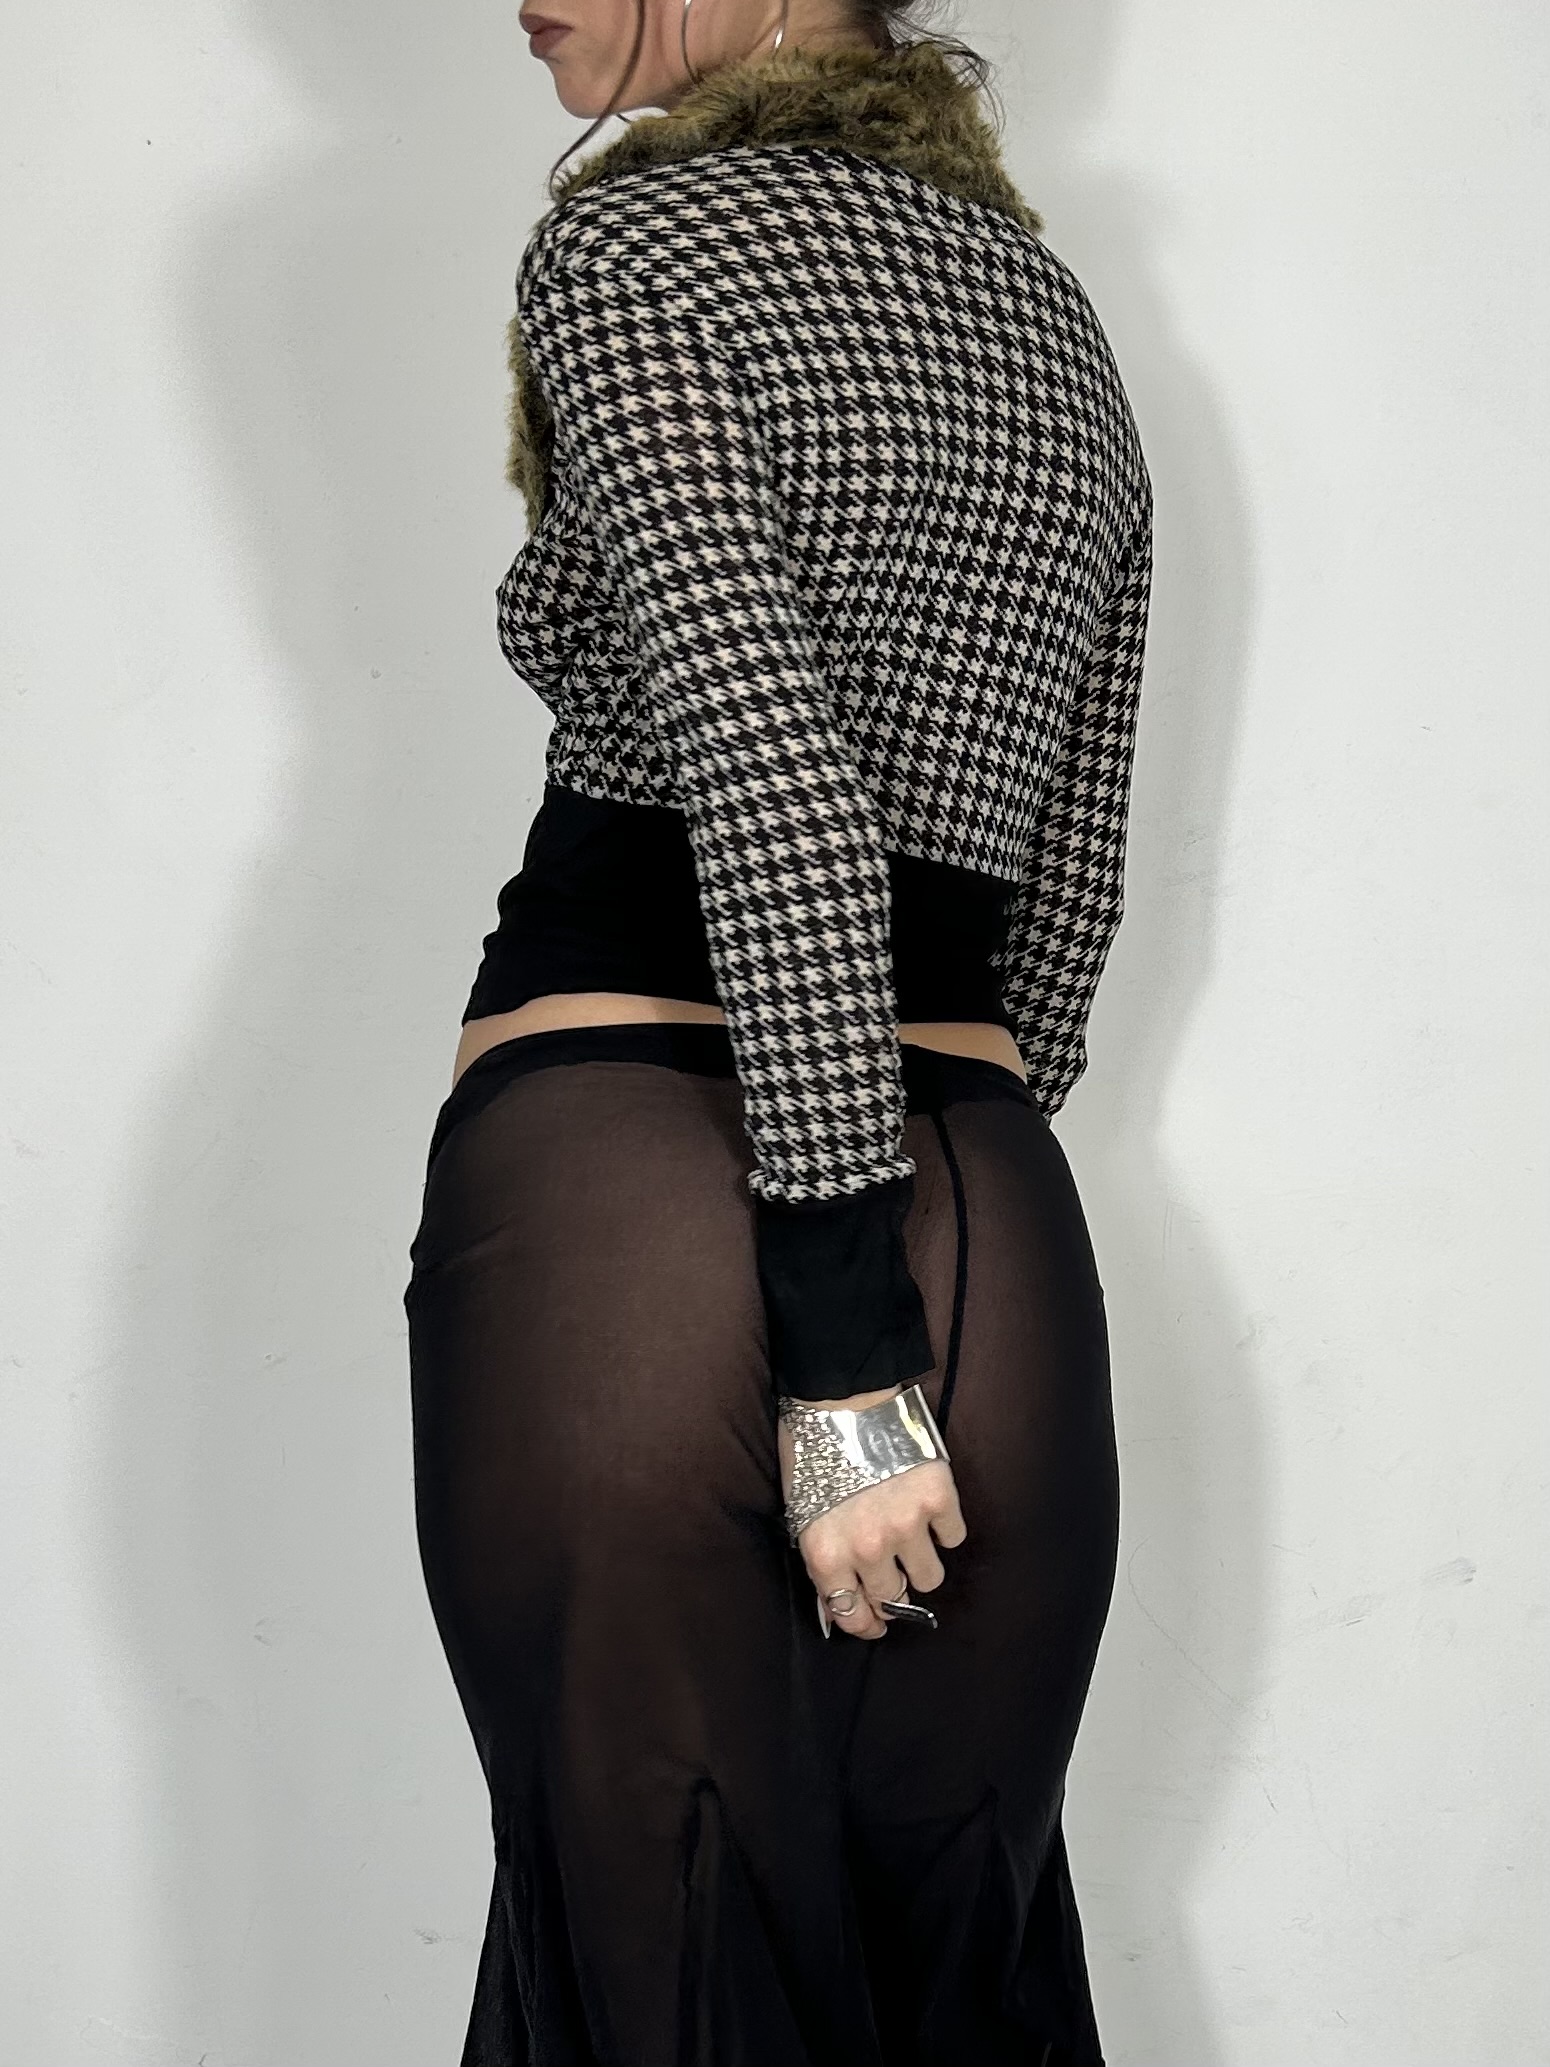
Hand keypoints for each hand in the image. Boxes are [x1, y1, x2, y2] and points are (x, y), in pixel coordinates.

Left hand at [777, 1385, 967, 1639]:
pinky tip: (930, 1510)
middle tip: (895, 1576)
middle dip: (894, 1591)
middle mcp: (868, 1548)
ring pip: (931, 1576)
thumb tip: (839, 1598)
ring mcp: (907, 1524)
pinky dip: (945, 1527)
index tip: (877, 1622)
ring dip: (922, 1562)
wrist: (841, 1393)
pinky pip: (954, 1536)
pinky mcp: (939, 1499)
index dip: (867, 1624)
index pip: (853, 1615)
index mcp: (827, 1554)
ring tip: (913, 1539)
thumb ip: (823, 1557)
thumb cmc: (811, 1448)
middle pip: (895, 1599)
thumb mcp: (800, 1511)